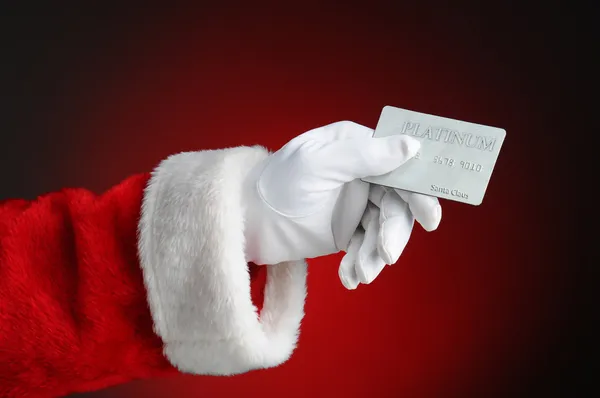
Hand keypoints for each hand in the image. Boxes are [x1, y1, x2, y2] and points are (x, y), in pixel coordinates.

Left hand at [243, 121, 440, 288]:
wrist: (246, 220)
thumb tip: (412, 146)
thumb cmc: (276, 184)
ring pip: (383, 229)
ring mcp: (356, 203)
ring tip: (361, 273)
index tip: (429, 218)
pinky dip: (361, 263)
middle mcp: (362, 173)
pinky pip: (366, 247)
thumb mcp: (317, 164)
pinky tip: (350, 278)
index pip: (399, 167)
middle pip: (396, 204)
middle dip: (393, 232)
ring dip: (376, 253)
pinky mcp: (346, 230)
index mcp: (357, 147)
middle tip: (387, 255)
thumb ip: (363, 155)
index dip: (418, 191)